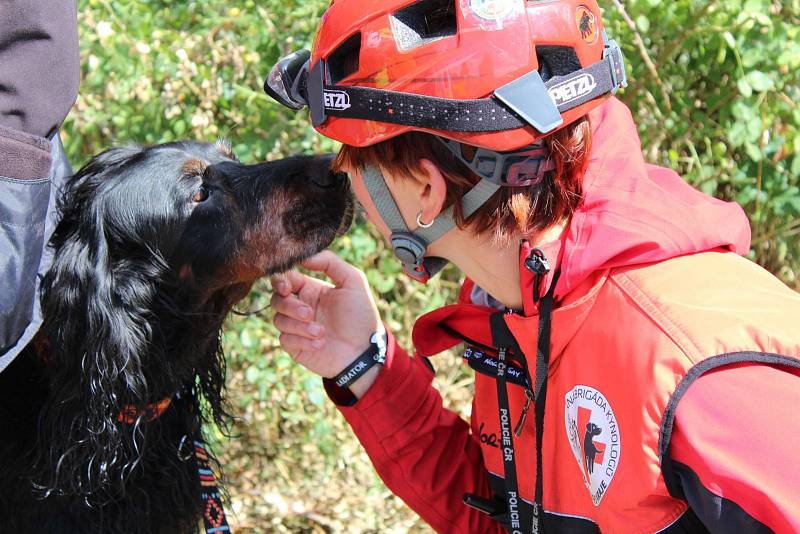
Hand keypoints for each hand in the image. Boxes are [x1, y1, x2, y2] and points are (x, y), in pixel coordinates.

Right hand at [270, 251, 382, 396]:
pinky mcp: (296, 347)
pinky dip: (302, 341)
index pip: (285, 279)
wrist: (365, 351)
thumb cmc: (361, 315)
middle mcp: (301, 307)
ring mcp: (297, 328)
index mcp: (310, 290)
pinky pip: (284, 340)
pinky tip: (321, 344)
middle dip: (290, 306)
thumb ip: (330, 262)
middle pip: (276, 299)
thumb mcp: (353, 281)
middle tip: (309, 313)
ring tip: (321, 332)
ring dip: (299, 326)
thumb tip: (303, 256)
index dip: (280, 280)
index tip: (287, 287)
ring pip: (278, 320)